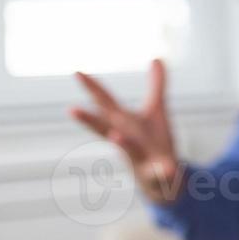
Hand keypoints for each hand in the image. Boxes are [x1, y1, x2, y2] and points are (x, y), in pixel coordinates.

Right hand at [70, 59, 181, 204]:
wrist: (164, 182)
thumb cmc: (153, 143)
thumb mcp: (157, 112)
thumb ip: (156, 85)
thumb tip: (156, 57)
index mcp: (124, 124)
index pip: (105, 104)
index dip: (92, 88)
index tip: (77, 71)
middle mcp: (126, 141)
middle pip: (106, 129)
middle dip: (90, 120)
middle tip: (71, 109)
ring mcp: (139, 159)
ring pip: (129, 151)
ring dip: (123, 144)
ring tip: (116, 136)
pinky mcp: (156, 175)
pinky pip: (159, 174)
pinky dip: (162, 172)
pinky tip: (167, 169)